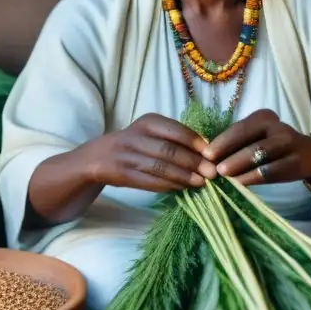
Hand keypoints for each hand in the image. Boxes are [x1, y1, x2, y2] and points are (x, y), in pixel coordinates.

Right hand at [87, 113, 217, 192]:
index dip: (196, 143)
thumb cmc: (135, 143)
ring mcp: (128, 156)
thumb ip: (174, 138)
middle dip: (193, 162)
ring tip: (200, 182)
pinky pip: (150, 181)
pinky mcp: (123, 174)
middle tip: (212, 173)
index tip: (213, 154)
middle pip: (170, 150)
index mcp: (148, 122)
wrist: (97, 156)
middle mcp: (137, 136)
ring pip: (161, 167)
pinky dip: (169, 185)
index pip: (176, 130)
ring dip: (183, 176)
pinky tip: (182, 188)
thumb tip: (206, 152)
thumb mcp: (151, 132)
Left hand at [203, 109, 310, 185]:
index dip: (221, 141)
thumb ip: (237, 145)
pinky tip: (241, 184)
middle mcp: (277, 126)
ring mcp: (289, 143)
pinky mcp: (296, 162)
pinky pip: (271, 170)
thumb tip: (209, 158)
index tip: (205, 155)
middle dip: (227, 153)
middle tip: (212, 167)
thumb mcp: (258, 139)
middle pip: (248, 138)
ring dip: (239, 165)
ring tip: (224, 176)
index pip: (239, 128)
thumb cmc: (274, 148)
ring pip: (259, 153)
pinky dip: (253, 177)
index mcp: (263, 117)